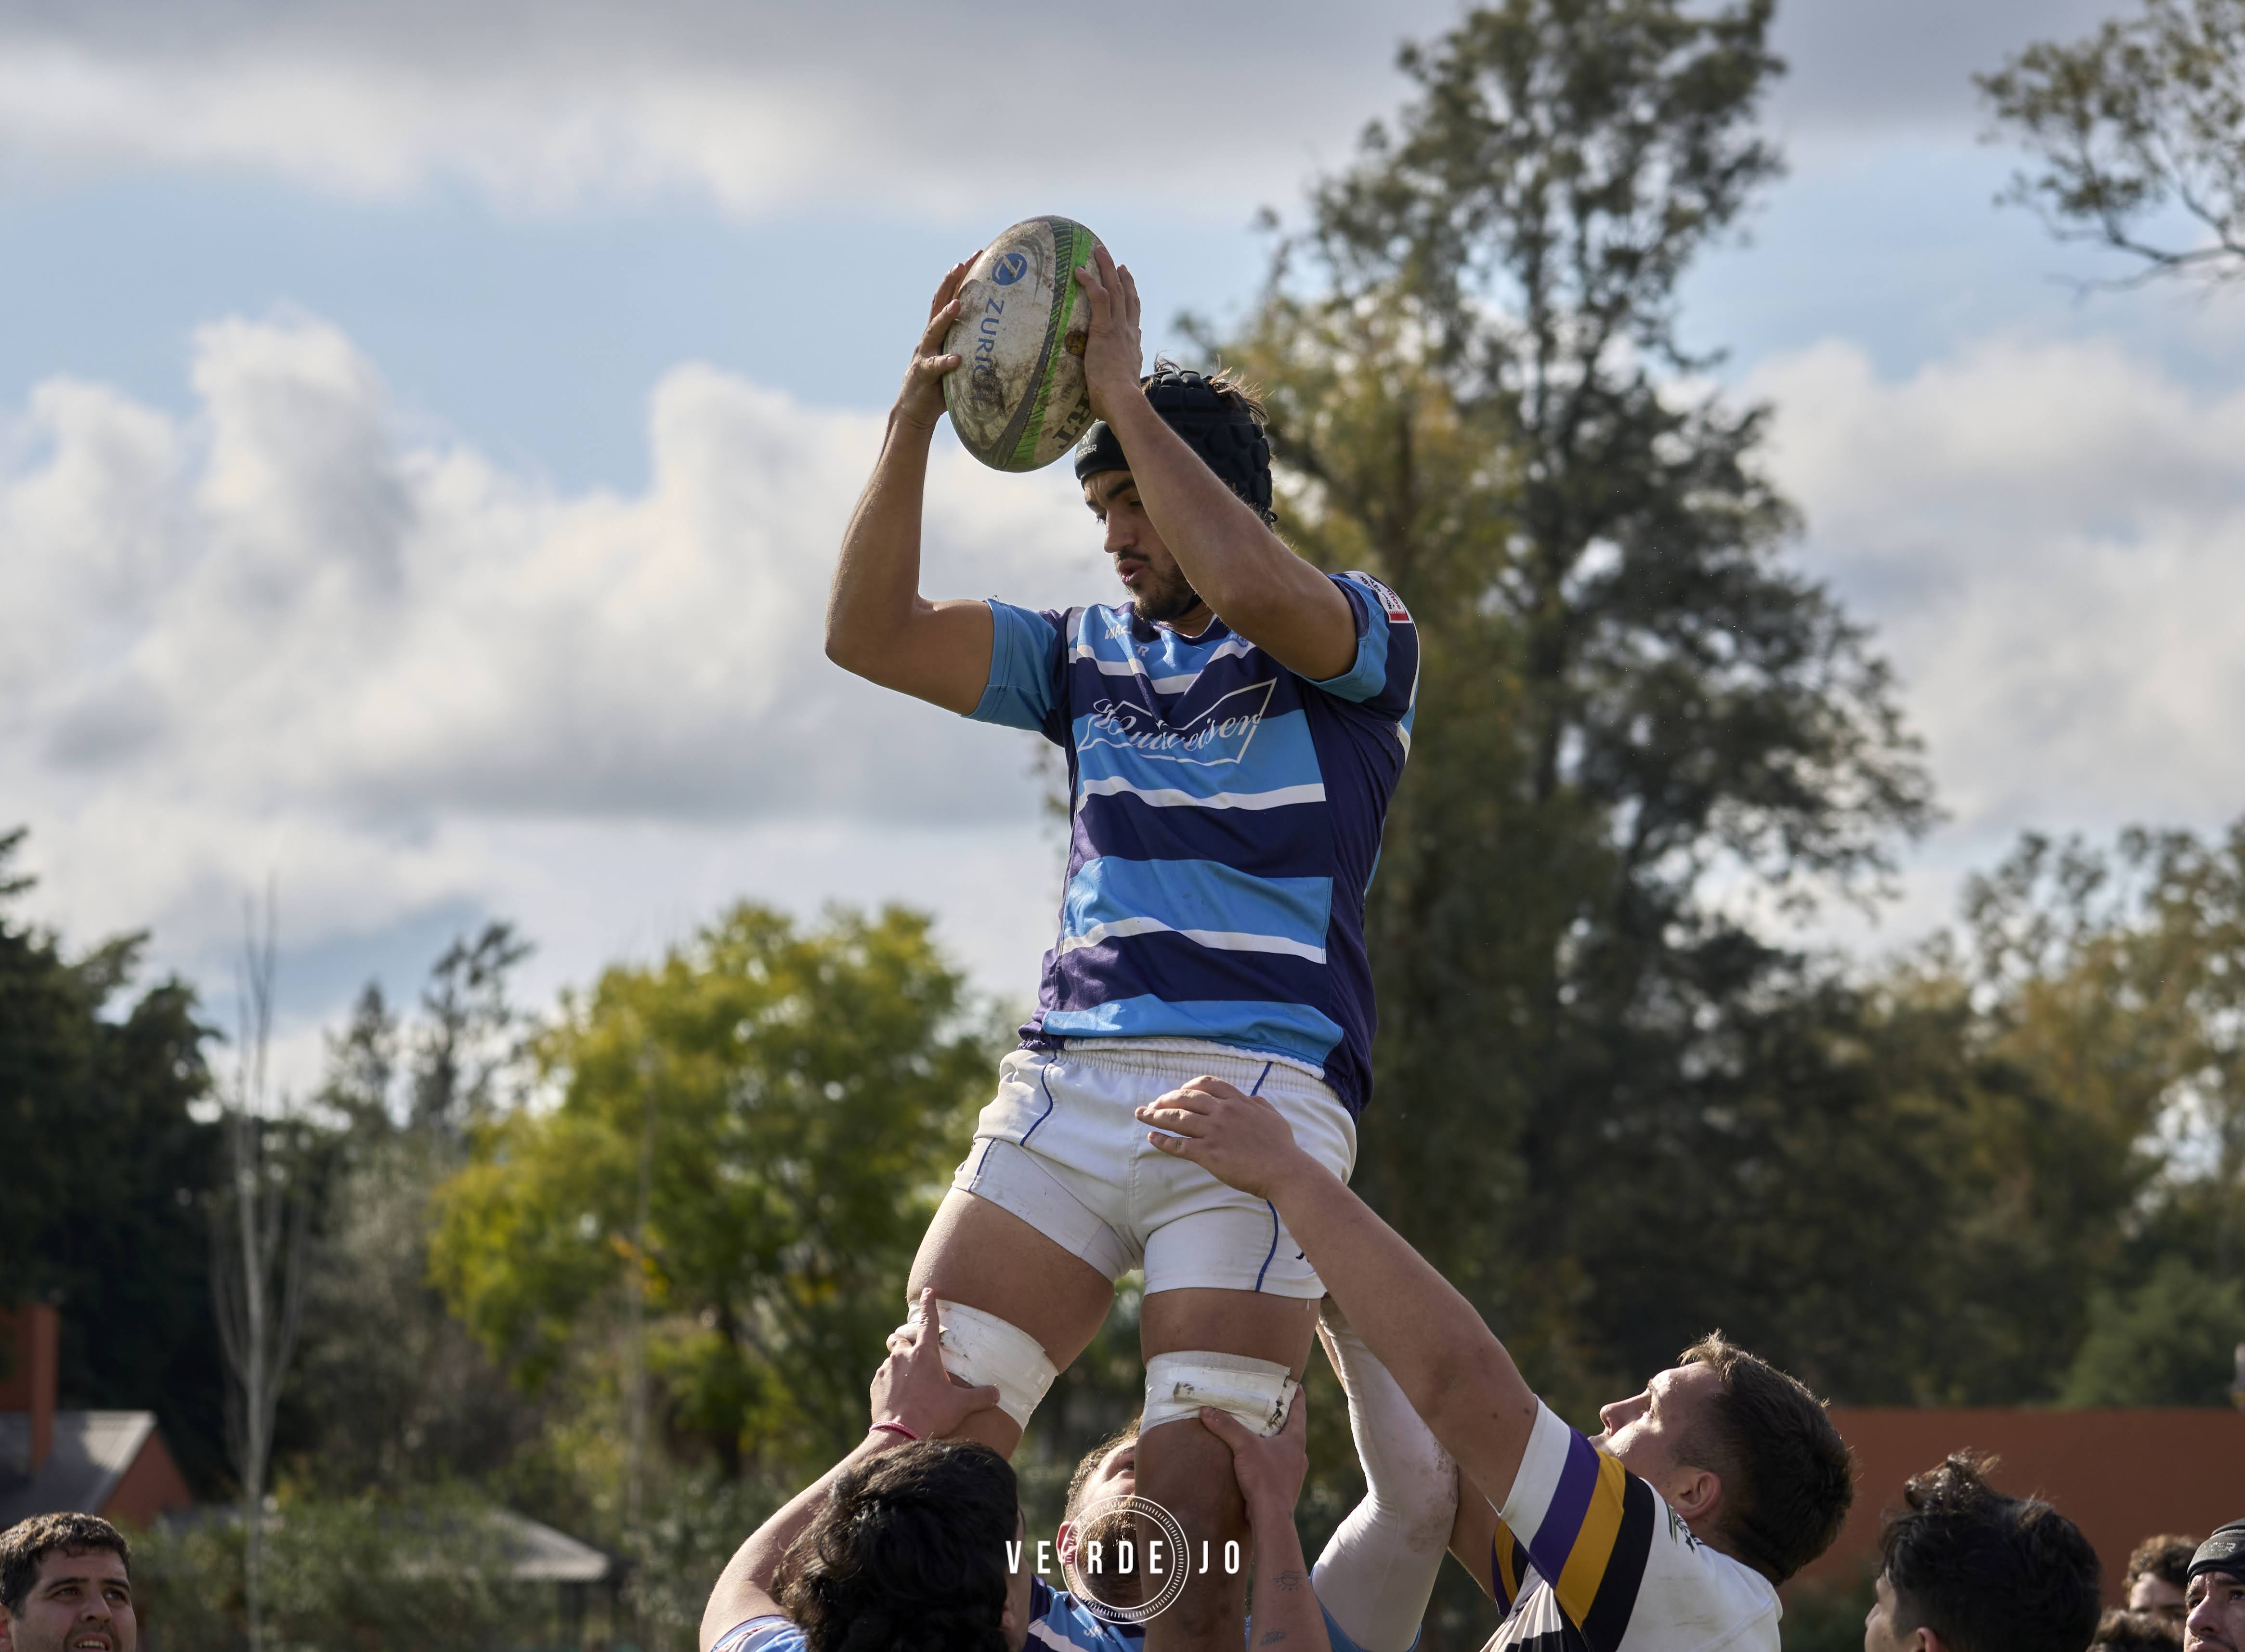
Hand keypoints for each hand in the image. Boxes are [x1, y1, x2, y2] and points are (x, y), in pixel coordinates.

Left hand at [870, 1290, 1000, 1439]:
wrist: (898, 1435)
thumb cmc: (932, 1415)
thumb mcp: (961, 1405)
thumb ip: (980, 1396)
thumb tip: (996, 1393)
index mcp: (925, 1354)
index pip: (929, 1320)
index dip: (930, 1303)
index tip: (929, 1291)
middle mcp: (903, 1356)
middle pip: (900, 1337)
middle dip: (906, 1339)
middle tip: (914, 1349)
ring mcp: (885, 1370)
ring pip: (891, 1358)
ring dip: (899, 1364)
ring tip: (910, 1381)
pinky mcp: (875, 1385)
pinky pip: (882, 1377)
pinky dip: (891, 1382)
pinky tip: (899, 1397)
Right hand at [896, 257, 978, 432]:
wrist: (915, 410)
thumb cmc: (942, 386)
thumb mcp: (961, 362)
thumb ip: (976, 348)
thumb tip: (1011, 339)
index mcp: (940, 332)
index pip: (951, 297)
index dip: (962, 276)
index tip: (978, 254)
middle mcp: (930, 338)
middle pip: (939, 303)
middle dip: (951, 282)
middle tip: (963, 263)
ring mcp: (924, 354)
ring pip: (934, 330)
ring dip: (946, 316)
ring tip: (958, 304)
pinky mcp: (923, 375)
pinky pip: (935, 367)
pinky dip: (946, 362)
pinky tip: (957, 359)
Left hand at [1071, 245, 1142, 423]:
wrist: (1124, 401)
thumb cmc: (1117, 405)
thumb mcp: (1117, 391)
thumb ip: (1111, 387)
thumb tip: (1102, 399)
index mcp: (1133, 346)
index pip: (1133, 319)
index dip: (1132, 301)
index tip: (1129, 290)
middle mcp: (1129, 333)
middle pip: (1127, 297)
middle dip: (1122, 277)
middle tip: (1117, 262)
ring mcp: (1119, 329)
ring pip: (1115, 290)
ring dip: (1107, 268)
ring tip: (1100, 251)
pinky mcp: (1105, 329)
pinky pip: (1098, 298)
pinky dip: (1089, 282)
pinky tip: (1079, 270)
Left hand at [1135, 1078, 1319, 1200]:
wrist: (1285, 1170)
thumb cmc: (1281, 1147)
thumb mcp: (1272, 1116)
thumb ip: (1259, 1104)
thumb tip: (1251, 1098)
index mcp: (1238, 1101)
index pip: (1207, 1084)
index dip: (1188, 1086)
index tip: (1178, 1092)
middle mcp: (1223, 1112)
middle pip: (1186, 1098)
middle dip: (1165, 1099)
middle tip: (1152, 1104)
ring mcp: (1214, 1132)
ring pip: (1177, 1118)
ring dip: (1155, 1116)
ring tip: (1142, 1115)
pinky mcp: (1208, 1153)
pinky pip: (1179, 1145)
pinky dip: (1163, 1140)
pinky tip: (1153, 1138)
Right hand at [1199, 1391, 1307, 1527]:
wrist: (1271, 1517)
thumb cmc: (1265, 1478)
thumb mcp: (1244, 1446)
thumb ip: (1226, 1426)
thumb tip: (1207, 1410)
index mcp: (1295, 1440)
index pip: (1299, 1410)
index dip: (1296, 1395)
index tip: (1295, 1384)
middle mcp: (1298, 1455)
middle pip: (1292, 1430)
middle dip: (1280, 1418)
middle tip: (1268, 1406)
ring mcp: (1293, 1473)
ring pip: (1284, 1450)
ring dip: (1273, 1441)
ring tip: (1258, 1433)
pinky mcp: (1283, 1487)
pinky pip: (1276, 1466)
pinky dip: (1266, 1459)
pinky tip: (1254, 1461)